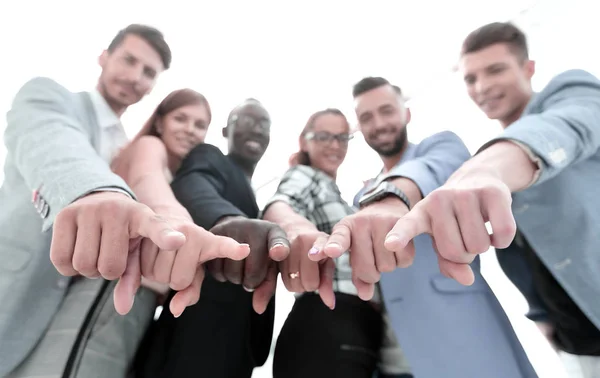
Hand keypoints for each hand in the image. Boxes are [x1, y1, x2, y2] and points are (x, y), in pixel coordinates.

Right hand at [50, 192, 249, 315]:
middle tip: (109, 256)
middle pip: (109, 268)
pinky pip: (62, 260)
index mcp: (142, 217)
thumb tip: (123, 309)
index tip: (180, 241)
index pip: (157, 228)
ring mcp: (89, 210)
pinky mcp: (64, 215)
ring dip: (88, 270)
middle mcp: (116, 210)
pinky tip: (77, 253)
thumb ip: (134, 277)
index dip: (166, 237)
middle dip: (107, 272)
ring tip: (95, 254)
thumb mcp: (135, 248)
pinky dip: (68, 267)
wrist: (95, 198)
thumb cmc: (122, 231)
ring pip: (84, 265)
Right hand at [206, 217, 289, 313]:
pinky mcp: (214, 235)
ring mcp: (232, 230)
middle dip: (252, 281)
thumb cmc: (259, 250)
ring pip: (232, 273)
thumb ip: (268, 285)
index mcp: (273, 232)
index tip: (278, 254)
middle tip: (251, 276)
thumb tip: (258, 309)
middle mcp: (253, 228)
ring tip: (239, 269)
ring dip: (236, 279)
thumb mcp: (269, 264)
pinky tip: (226, 265)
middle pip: (252, 271)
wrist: (238, 227)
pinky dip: (221, 274)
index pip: (278, 241)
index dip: (279, 248)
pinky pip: (215, 269)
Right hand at [281, 225, 335, 308]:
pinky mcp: (273, 254)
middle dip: (310, 283)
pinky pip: (282, 281)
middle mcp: (302, 239)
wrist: (293, 231)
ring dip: (298, 283)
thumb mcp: (326, 262)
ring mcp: (287, 245)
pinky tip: (290, 271)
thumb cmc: (315, 250)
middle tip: (310, 273)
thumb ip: (327, 282)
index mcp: (320, 239)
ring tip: (300, 271)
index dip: (317, 251)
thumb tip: (330, 304)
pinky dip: (288, 281)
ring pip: (294, 283)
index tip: (313, 255)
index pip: (319, 247)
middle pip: (308, 280)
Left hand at [316, 198, 409, 300]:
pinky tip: (396, 249)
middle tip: (372, 262)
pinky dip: (401, 261)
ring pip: (386, 267)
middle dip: (371, 274)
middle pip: (367, 268)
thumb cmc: (365, 235)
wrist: (387, 208)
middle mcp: (363, 222)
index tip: (330, 252)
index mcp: (345, 227)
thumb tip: (365, 295)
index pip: (339, 238)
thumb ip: (357, 275)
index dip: (334, 246)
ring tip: (384, 252)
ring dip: (386, 266)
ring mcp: (384, 221)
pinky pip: (404, 260)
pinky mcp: (404, 224)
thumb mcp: (354, 249)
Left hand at [384, 166, 515, 284]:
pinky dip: (502, 240)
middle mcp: (439, 200)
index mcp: (421, 213)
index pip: (407, 225)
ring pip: (479, 246)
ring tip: (478, 229)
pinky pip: (503, 233)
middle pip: (455, 252)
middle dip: (465, 255)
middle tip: (464, 237)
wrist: (479, 178)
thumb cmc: (455, 217)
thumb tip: (467, 279)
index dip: (399, 235)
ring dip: (483, 247)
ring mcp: (464, 194)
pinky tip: (494, 229)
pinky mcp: (491, 193)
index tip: (389, 244)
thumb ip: (449, 263)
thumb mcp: (444, 239)